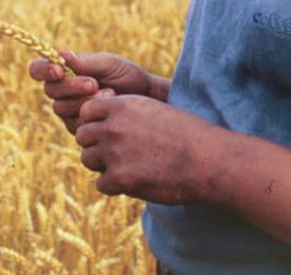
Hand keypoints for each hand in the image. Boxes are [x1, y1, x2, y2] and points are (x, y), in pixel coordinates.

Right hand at [28, 51, 152, 132]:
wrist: (145, 98)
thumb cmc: (125, 76)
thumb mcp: (108, 64)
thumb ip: (85, 62)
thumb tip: (62, 54)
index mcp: (63, 70)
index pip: (38, 69)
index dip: (43, 70)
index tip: (59, 70)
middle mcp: (61, 91)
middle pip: (50, 90)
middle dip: (71, 86)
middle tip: (93, 83)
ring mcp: (68, 111)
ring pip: (61, 108)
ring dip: (83, 101)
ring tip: (109, 93)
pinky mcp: (79, 128)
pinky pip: (74, 124)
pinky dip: (92, 115)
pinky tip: (109, 107)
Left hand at [74, 93, 224, 204]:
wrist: (207, 160)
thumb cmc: (188, 135)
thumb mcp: (155, 110)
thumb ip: (127, 114)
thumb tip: (106, 122)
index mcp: (122, 105)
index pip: (87, 111)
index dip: (95, 122)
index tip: (107, 133)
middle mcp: (113, 126)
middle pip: (82, 136)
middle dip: (95, 145)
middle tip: (116, 154)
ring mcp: (114, 152)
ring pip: (88, 159)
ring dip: (103, 165)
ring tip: (126, 168)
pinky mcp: (120, 178)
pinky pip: (101, 183)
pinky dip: (114, 186)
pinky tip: (135, 182)